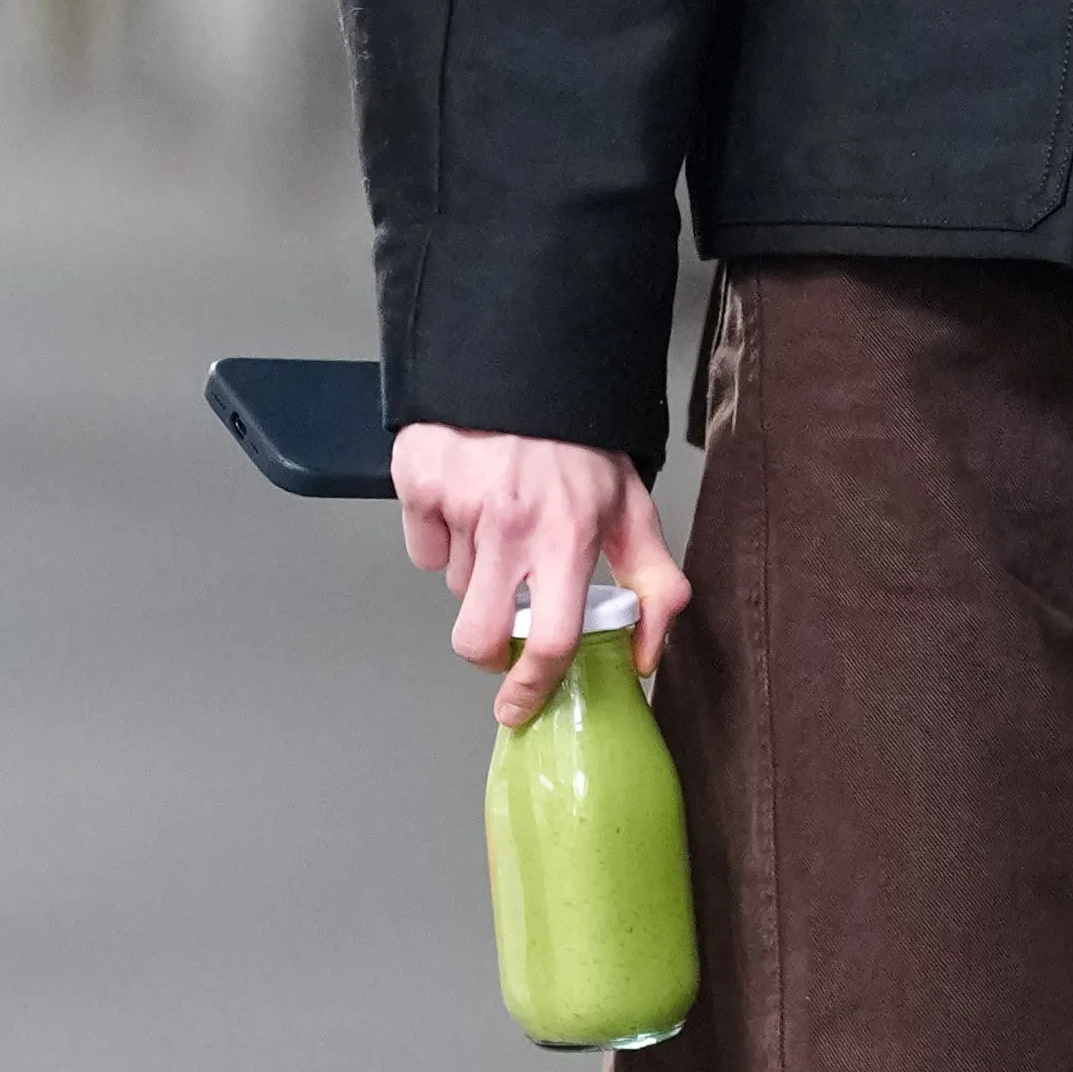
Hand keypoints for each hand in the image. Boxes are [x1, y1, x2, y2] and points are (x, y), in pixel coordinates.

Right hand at [392, 426, 688, 729]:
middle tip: (506, 625)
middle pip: (477, 636)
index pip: (551, 640)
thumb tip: (645, 656)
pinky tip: (467, 503)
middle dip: (487, 649)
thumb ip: (654, 583)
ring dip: (477, 573)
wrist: (526, 364)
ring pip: (456, 586)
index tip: (519, 707)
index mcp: (569, 537)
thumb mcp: (633, 508)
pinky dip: (441, 536)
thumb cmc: (582, 446)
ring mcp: (459, 503)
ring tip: (501, 524)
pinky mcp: (418, 483)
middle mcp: (511, 524)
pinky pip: (423, 546)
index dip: (532, 687)